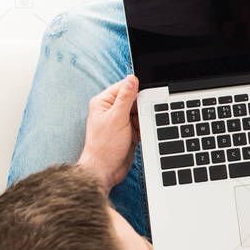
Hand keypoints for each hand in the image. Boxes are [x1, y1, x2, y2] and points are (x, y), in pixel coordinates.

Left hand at [77, 75, 139, 190]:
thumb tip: (132, 79)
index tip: (145, 97)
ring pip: (139, 113)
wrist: (105, 171)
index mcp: (103, 102)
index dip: (136, 91)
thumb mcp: (117, 118)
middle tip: (139, 119)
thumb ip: (126, 97)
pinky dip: (142, 129)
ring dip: (142, 120)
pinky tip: (138, 136)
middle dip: (140, 109)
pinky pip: (140, 124)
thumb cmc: (105, 147)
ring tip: (136, 130)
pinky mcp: (127, 131)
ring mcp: (119, 121)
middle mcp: (111, 110)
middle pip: (134, 100)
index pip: (124, 87)